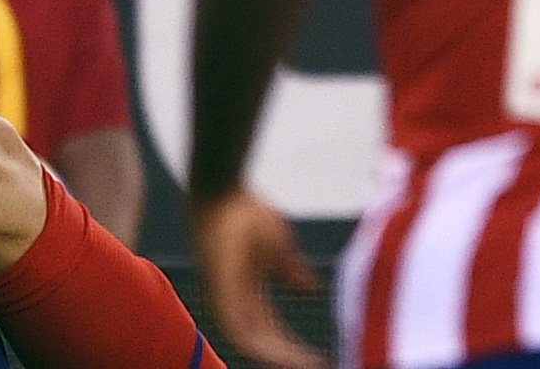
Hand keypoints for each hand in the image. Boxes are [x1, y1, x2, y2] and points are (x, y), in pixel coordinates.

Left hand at [190, 188, 325, 368]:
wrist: (221, 188)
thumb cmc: (244, 210)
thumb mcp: (279, 243)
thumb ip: (292, 270)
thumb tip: (310, 289)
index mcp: (246, 291)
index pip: (270, 330)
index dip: (292, 347)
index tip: (320, 358)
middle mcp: (232, 299)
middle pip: (262, 341)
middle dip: (289, 356)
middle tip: (318, 366)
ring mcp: (223, 297)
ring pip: (250, 342)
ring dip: (279, 356)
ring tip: (307, 364)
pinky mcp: (219, 292)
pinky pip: (239, 331)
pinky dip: (262, 347)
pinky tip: (283, 355)